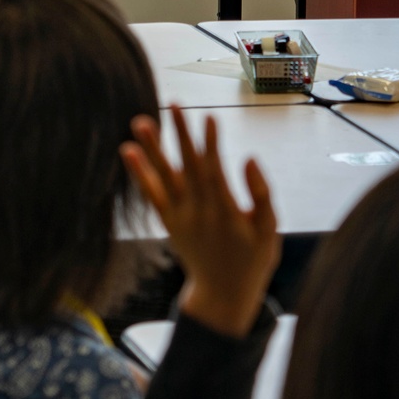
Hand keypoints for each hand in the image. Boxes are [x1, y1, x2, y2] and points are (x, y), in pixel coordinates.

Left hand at [121, 106, 280, 337]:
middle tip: (173, 103)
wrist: (222, 294)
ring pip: (165, 177)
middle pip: (188, 166)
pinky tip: (128, 152)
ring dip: (152, 149)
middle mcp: (199, 212)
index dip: (211, 144)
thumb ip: (261, 195)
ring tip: (140, 121)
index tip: (209, 116)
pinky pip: (151, 195)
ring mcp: (181, 217)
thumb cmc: (252, 259)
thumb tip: (249, 159)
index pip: (215, 171)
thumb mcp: (270, 230)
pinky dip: (139, 173)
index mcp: (226, 212)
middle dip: (181, 134)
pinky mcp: (169, 222)